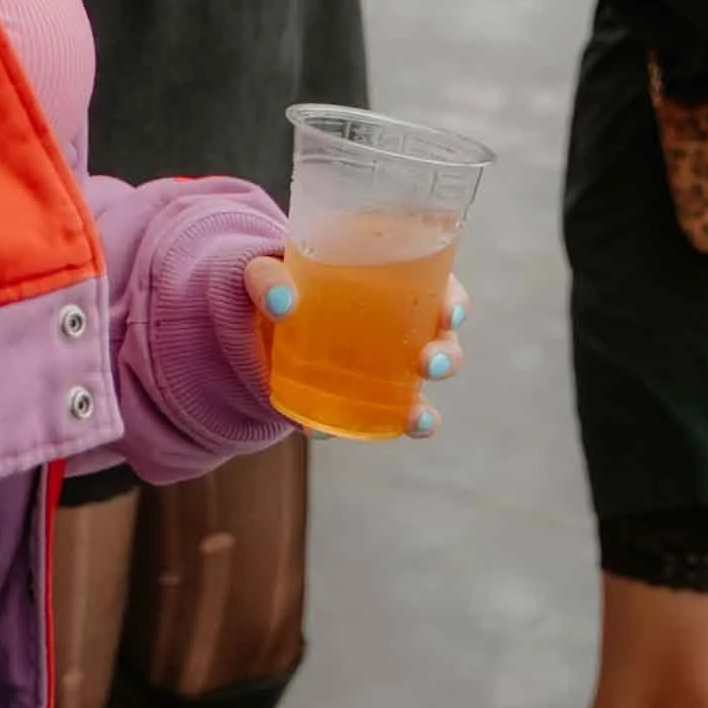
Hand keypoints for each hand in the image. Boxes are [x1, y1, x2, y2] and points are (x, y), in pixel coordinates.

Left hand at [246, 256, 468, 440]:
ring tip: (416, 418)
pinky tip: (337, 434)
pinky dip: (358, 435)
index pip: (440, 289)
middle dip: (447, 357)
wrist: (254, 329)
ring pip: (418, 392)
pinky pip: (374, 423)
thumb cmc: (277, 286)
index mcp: (392, 284)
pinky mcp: (359, 402)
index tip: (448, 314)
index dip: (453, 302)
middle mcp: (399, 329)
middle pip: (441, 342)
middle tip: (430, 363)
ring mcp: (383, 370)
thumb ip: (266, 278)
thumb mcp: (265, 272)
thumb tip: (281, 301)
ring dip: (424, 409)